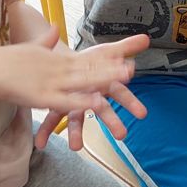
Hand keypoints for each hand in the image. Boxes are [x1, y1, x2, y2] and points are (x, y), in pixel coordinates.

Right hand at [0, 29, 142, 115]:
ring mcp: (53, 82)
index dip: (106, 58)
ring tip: (126, 78)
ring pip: (85, 81)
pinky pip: (67, 101)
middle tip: (133, 67)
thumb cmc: (9, 61)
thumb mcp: (33, 48)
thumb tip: (55, 27)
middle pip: (91, 69)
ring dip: (106, 79)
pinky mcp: (44, 97)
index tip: (126, 55)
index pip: (87, 58)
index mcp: (58, 59)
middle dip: (112, 69)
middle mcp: (60, 69)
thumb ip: (47, 40)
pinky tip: (97, 102)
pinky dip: (82, 101)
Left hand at [34, 35, 150, 150]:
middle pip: (103, 109)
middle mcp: (90, 96)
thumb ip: (126, 47)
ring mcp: (73, 103)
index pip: (122, 93)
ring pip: (77, 119)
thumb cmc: (89, 62)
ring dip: (76, 133)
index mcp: (103, 83)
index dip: (132, 102)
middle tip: (122, 134)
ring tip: (76, 147)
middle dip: (112, 122)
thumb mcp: (108, 52)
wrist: (65, 63)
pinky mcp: (57, 106)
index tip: (142, 113)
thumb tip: (146, 38)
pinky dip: (46, 130)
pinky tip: (40, 143)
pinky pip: (51, 119)